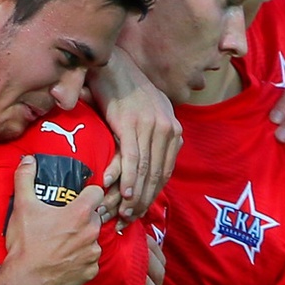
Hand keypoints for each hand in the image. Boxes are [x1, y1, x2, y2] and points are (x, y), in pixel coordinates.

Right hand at [3, 156, 103, 284]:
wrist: (27, 279)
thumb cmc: (26, 243)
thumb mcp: (22, 206)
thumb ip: (25, 178)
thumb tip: (27, 160)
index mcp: (79, 213)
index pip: (97, 192)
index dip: (88, 192)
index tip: (77, 196)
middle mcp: (92, 231)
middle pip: (94, 216)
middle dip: (82, 217)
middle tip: (63, 221)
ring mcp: (93, 253)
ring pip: (93, 238)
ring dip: (82, 238)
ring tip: (62, 242)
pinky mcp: (91, 271)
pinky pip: (90, 260)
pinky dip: (80, 259)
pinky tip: (65, 260)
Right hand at [93, 48, 181, 221]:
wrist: (112, 63)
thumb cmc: (123, 88)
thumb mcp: (145, 111)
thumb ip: (147, 133)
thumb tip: (142, 157)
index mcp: (172, 127)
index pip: (166, 169)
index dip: (154, 194)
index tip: (140, 211)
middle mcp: (166, 127)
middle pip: (158, 174)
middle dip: (145, 202)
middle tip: (130, 221)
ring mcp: (150, 126)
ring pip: (147, 170)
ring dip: (136, 197)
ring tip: (126, 216)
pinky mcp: (131, 124)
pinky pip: (132, 159)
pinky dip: (130, 179)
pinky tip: (125, 196)